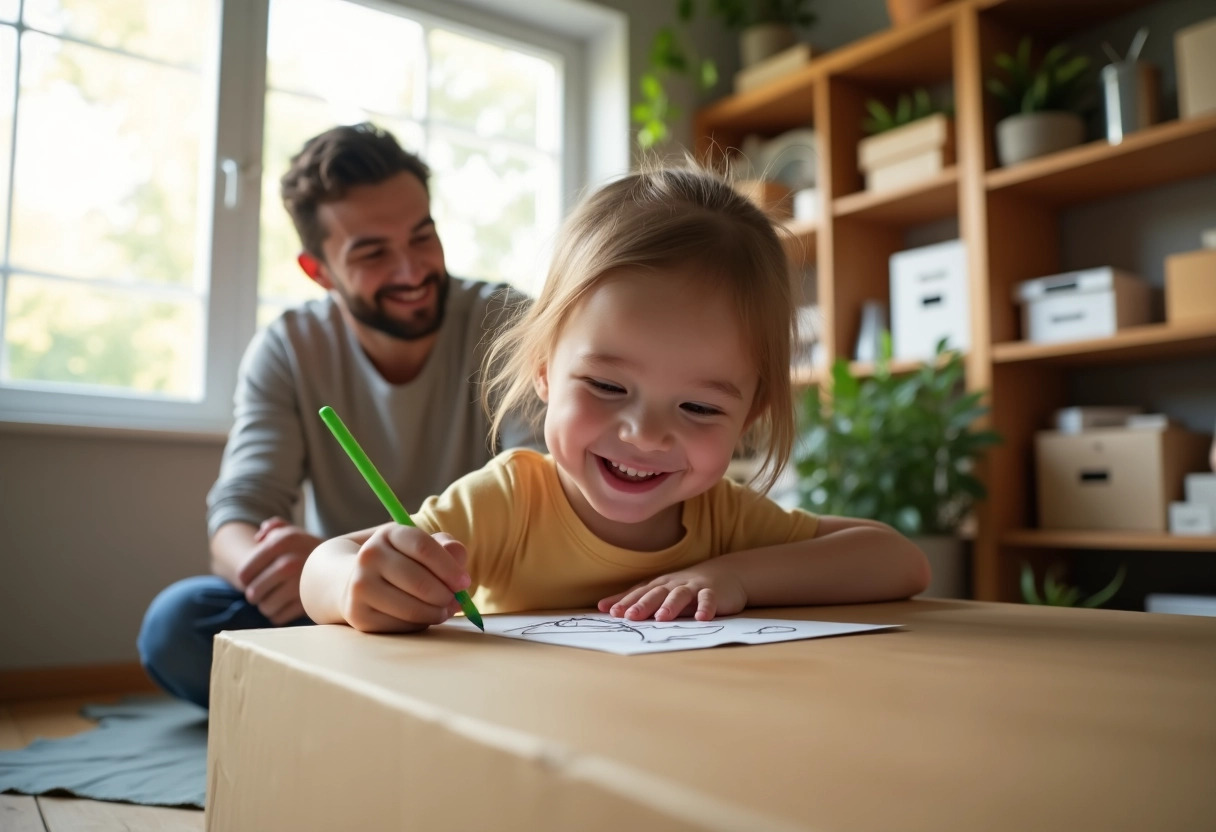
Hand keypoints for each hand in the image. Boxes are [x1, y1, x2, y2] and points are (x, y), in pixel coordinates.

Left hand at [239, 517, 322, 625]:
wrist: (342, 565)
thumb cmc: (308, 551)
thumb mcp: (294, 533)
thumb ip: (273, 527)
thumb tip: (258, 538)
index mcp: (281, 542)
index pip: (244, 573)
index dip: (245, 579)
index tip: (255, 578)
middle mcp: (289, 562)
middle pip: (253, 594)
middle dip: (256, 594)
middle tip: (266, 590)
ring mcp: (300, 584)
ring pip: (265, 607)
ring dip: (268, 605)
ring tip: (278, 596)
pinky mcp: (308, 604)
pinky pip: (278, 618)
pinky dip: (280, 614)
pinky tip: (288, 605)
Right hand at [339, 527, 470, 633]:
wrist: (349, 580)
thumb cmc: (398, 562)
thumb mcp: (418, 547)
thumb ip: (444, 548)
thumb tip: (459, 555)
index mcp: (388, 534)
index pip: (423, 547)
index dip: (450, 567)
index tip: (465, 582)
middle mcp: (368, 557)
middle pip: (419, 581)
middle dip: (446, 595)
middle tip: (456, 600)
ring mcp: (360, 587)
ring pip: (411, 607)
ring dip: (436, 612)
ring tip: (444, 610)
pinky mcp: (359, 616)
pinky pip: (401, 625)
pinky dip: (419, 624)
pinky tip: (422, 616)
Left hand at [597, 563, 746, 621]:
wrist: (726, 573)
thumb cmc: (687, 587)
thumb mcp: (662, 592)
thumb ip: (636, 601)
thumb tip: (605, 608)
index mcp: (660, 585)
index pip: (639, 593)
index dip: (625, 602)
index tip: (610, 612)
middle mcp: (674, 584)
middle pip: (656, 593)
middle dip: (642, 604)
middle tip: (630, 617)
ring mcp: (694, 587)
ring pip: (680, 595)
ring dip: (670, 605)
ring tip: (661, 618)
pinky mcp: (713, 592)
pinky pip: (708, 599)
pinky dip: (705, 608)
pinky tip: (701, 618)